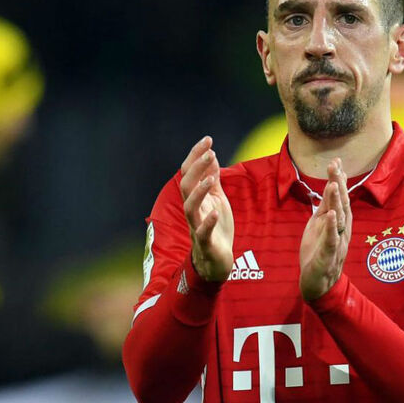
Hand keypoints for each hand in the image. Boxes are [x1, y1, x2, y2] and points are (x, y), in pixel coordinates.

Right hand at [180, 136, 233, 281]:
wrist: (217, 263)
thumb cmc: (216, 229)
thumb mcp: (217, 200)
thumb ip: (212, 180)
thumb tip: (211, 156)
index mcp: (196, 199)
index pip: (189, 173)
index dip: (196, 156)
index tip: (207, 139)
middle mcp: (193, 211)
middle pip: (186, 186)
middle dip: (196, 168)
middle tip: (210, 152)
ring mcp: (197, 227)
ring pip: (190, 208)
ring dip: (199, 192)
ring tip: (211, 179)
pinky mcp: (206, 244)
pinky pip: (202, 232)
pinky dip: (208, 222)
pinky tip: (215, 212)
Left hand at [299, 158, 350, 300]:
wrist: (318, 284)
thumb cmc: (318, 252)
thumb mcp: (319, 225)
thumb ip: (325, 207)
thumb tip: (329, 185)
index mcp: (337, 222)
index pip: (339, 198)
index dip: (338, 180)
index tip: (336, 161)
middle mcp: (341, 230)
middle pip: (342, 204)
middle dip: (338, 184)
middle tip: (335, 165)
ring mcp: (336, 242)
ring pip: (339, 220)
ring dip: (336, 201)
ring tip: (334, 184)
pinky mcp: (328, 255)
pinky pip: (331, 240)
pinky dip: (332, 227)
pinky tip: (331, 215)